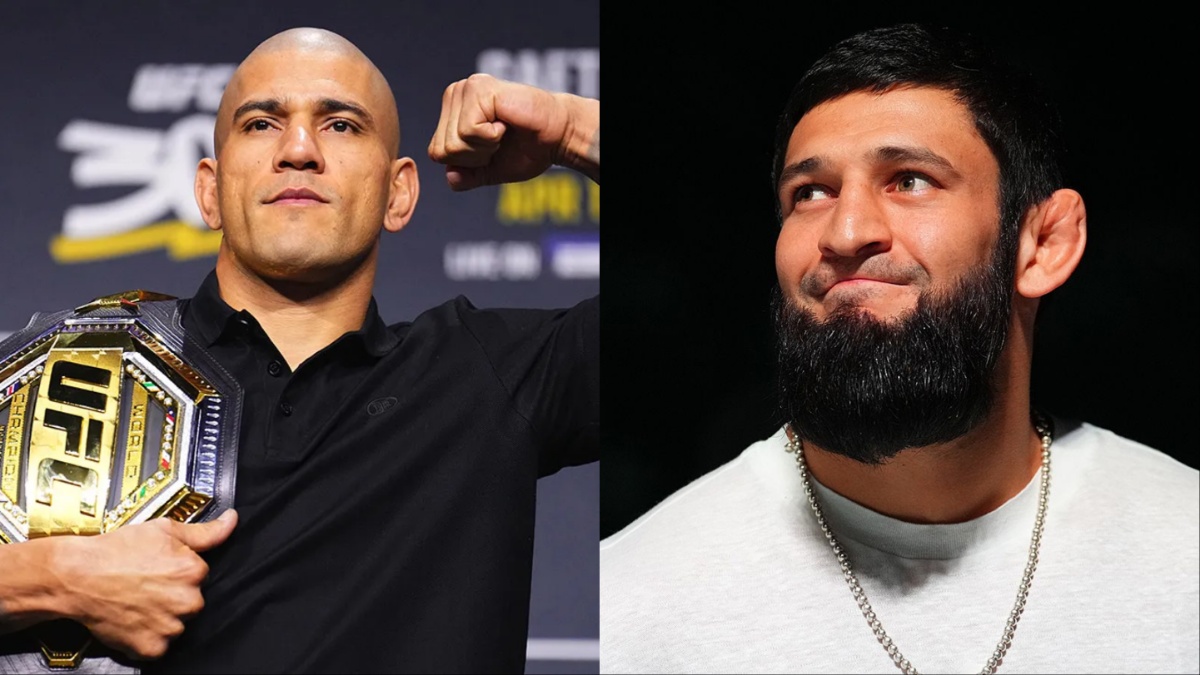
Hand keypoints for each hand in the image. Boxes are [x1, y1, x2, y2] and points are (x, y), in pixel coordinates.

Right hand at [54, 509, 237, 659]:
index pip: (199, 575)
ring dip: (162, 616)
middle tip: (145, 586)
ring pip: (176, 623)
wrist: (77, 576)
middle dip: (173, 595)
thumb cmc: (116, 551)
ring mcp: (170, 627)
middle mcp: (188, 601)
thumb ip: (206, 531)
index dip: (177, 571)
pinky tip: (133, 618)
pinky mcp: (152, 647)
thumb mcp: (164, 529)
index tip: (158, 569)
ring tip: (136, 601)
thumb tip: (231, 520)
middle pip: (191, 601)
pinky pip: (159, 645)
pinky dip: (147, 636)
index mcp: (194, 572)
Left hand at [428, 73, 597, 189]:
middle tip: (500, 140)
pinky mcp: (478, 89)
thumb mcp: (491, 170)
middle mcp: (455, 94)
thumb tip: (450, 178)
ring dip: (484, 147)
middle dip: (475, 157)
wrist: (559, 135)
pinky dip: (490, 138)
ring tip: (503, 131)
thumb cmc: (530, 148)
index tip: (493, 147)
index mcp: (453, 110)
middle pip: (442, 150)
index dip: (467, 162)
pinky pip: (468, 131)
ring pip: (453, 142)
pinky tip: (505, 124)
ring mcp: (465, 89)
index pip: (436, 152)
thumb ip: (468, 176)